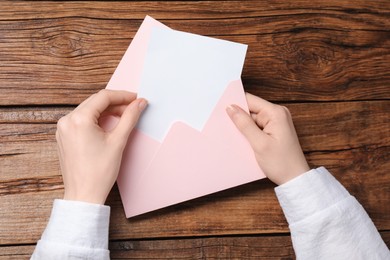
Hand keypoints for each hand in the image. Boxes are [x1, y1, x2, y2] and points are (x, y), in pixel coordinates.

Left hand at [56, 89, 146, 203]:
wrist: (84, 194)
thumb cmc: (99, 172)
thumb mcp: (118, 141)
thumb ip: (129, 118)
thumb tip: (139, 103)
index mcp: (78, 119)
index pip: (103, 97)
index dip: (123, 96)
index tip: (136, 99)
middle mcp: (67, 121)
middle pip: (95, 102)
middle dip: (116, 103)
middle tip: (133, 108)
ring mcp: (63, 129)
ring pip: (88, 111)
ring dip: (107, 111)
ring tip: (124, 117)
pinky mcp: (64, 137)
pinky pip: (82, 120)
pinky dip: (97, 119)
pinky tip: (109, 124)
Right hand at [226, 93, 308, 184]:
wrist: (295, 179)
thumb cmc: (282, 163)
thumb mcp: (259, 143)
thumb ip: (244, 124)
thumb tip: (231, 108)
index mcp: (276, 113)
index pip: (250, 100)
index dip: (235, 103)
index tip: (221, 109)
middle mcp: (277, 114)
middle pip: (250, 109)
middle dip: (238, 118)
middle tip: (229, 129)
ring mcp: (276, 122)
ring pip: (251, 119)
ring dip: (243, 127)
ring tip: (240, 139)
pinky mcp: (273, 131)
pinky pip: (256, 127)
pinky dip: (249, 133)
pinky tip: (246, 142)